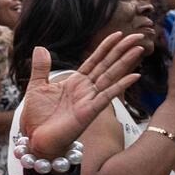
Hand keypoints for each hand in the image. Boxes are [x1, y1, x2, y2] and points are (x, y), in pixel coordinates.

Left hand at [22, 32, 144, 156]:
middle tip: (138, 36)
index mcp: (74, 82)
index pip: (94, 60)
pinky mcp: (89, 112)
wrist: (35, 140)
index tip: (118, 34)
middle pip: (107, 65)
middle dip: (122, 50)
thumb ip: (41, 67)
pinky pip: (107, 96)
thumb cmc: (37, 118)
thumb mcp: (36, 87)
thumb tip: (40, 47)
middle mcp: (85, 90)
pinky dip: (120, 85)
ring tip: (139, 49)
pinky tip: (134, 76)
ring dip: (125, 63)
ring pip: (110, 77)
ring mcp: (89, 100)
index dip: (106, 47)